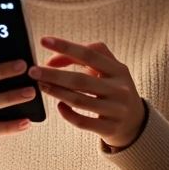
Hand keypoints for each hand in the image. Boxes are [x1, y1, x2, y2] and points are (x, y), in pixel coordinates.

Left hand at [28, 36, 146, 149]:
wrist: (136, 122)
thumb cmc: (115, 89)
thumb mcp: (109, 71)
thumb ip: (84, 60)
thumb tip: (52, 60)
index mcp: (118, 69)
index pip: (90, 53)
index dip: (66, 46)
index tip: (44, 41)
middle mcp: (119, 88)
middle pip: (80, 80)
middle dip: (53, 74)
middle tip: (32, 70)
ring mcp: (116, 110)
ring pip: (79, 101)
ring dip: (56, 92)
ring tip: (40, 85)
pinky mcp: (110, 128)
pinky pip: (82, 122)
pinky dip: (67, 113)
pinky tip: (58, 105)